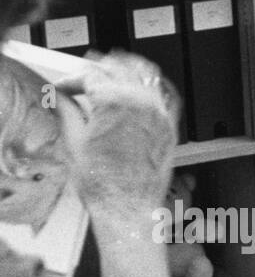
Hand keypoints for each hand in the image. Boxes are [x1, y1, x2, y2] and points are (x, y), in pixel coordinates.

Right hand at [54, 51, 178, 229]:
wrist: (127, 207)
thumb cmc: (104, 183)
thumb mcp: (74, 141)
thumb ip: (67, 111)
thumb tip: (60, 98)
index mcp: (113, 103)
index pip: (91, 74)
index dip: (73, 80)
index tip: (67, 88)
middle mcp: (140, 104)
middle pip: (118, 69)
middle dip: (98, 70)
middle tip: (85, 78)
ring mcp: (159, 115)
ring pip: (146, 75)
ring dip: (127, 70)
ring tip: (114, 73)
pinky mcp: (171, 128)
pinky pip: (168, 96)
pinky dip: (155, 86)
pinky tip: (146, 86)